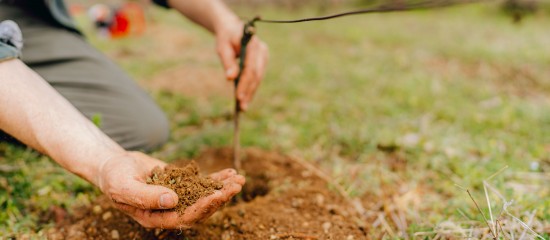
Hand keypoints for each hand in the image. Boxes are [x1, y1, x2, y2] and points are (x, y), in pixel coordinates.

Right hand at [96, 151, 244, 227]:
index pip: (183, 218)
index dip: (201, 208)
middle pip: (200, 209)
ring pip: (205, 196)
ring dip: (223, 189)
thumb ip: (145, 196)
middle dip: (219, 198)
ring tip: (239, 180)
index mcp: (156, 218)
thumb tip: (172, 200)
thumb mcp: (124, 187)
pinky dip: (217, 179)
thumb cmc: (115, 178)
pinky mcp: (182, 185)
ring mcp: (178, 199)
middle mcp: (170, 211)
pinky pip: (202, 184)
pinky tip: (231, 172)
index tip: (216, 196)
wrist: (114, 165)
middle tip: (236, 187)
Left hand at [216, 19, 268, 110]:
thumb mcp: (222, 48)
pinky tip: (246, 98)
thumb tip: (230, 79)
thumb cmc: (226, 37)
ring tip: (243, 107)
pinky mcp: (262, 61)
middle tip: (241, 107)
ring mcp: (264, 56)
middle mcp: (262, 50)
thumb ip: (228, 62)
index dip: (245, 84)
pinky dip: (251, 87)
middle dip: (249, 91)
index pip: (250, 68)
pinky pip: (258, 76)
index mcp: (252, 44)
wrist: (232, 28)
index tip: (238, 97)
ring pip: (258, 77)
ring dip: (251, 92)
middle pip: (256, 75)